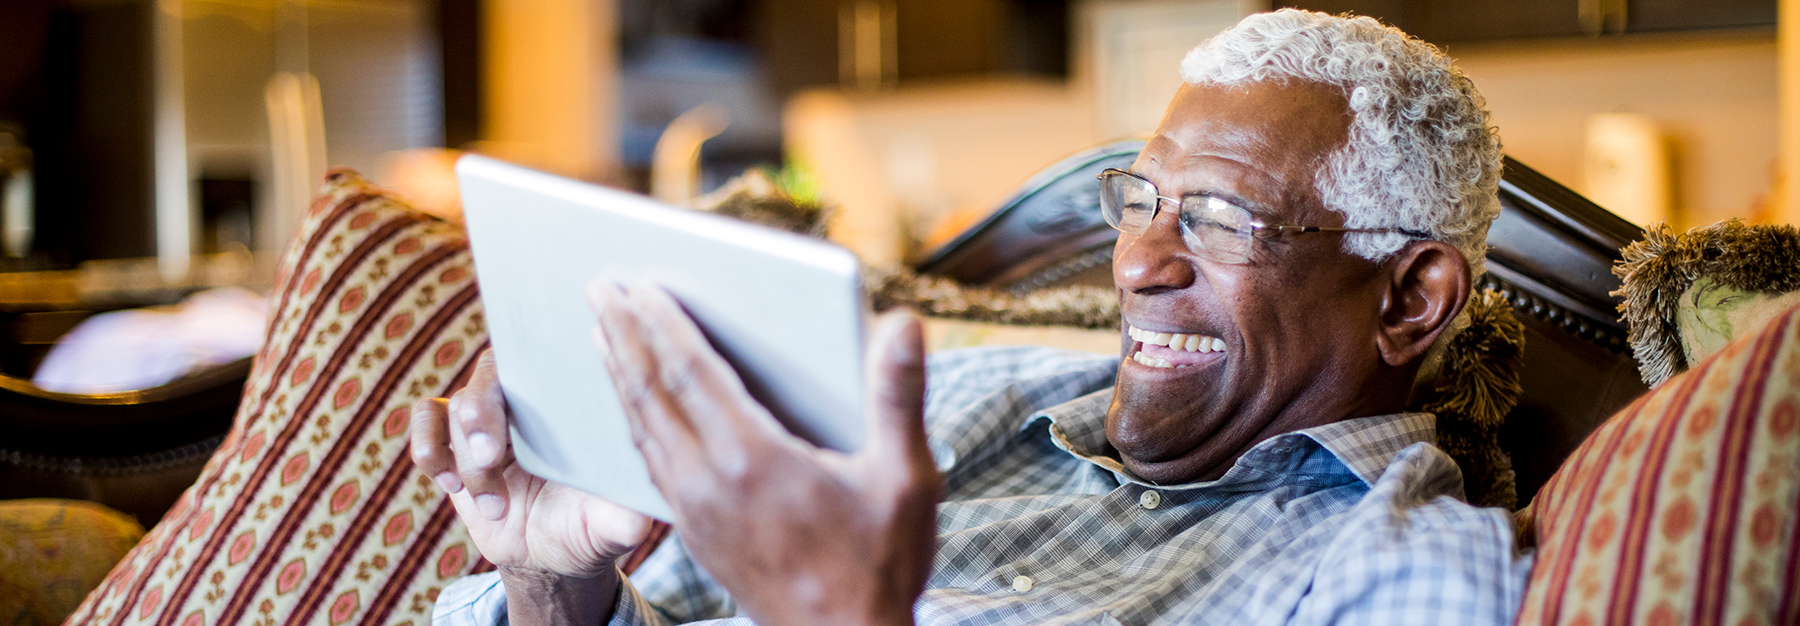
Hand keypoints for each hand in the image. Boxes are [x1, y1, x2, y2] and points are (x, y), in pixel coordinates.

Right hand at [409, 349, 653, 578]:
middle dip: (482, 414)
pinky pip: (424, 421)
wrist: (548, 558)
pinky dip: (428, 448)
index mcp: (568, 404)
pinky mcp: (451, 441)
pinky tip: (449, 483)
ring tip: (494, 504)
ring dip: (466, 457)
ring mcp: (485, 418)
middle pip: (489, 373)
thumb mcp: (611, 527)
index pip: (544, 363)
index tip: (528, 418)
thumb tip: (639, 516)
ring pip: (456, 408)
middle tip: (491, 456)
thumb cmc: (587, 528)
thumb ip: (624, 518)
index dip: (527, 376)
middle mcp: (525, 402)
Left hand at [590, 280, 939, 625]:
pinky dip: (634, 420)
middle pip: (651, 394)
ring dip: (619, 375)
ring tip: (601, 333)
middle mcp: (711, 484)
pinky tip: (633, 407)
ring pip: (642, 429)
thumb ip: (898, 397)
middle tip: (599, 288)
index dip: (660, 323)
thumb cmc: (881, 564)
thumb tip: (901, 324)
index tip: (634, 283)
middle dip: (623, 335)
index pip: (691, 373)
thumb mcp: (906, 479)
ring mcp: (696, 512)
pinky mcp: (695, 534)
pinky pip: (649, 463)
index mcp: (756, 459)